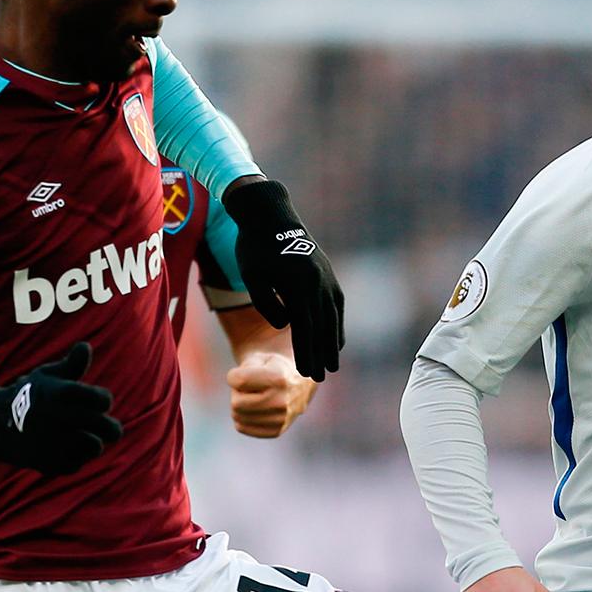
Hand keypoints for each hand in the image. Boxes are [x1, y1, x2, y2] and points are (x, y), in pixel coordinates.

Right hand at [0, 342, 123, 474]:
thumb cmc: (29, 396)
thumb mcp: (47, 375)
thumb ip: (72, 364)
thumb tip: (85, 346)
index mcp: (62, 393)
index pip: (103, 400)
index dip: (103, 400)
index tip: (99, 402)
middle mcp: (60, 417)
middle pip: (108, 428)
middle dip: (111, 428)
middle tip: (111, 429)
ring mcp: (55, 442)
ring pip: (95, 447)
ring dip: (92, 442)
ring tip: (83, 436)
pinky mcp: (50, 463)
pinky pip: (78, 462)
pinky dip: (74, 456)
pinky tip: (64, 448)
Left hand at [220, 177, 344, 382]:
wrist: (270, 213)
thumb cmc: (253, 247)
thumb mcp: (252, 278)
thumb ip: (268, 305)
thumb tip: (286, 326)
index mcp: (298, 285)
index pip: (303, 329)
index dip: (306, 353)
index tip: (305, 374)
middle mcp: (318, 282)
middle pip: (322, 327)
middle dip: (321, 355)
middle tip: (321, 379)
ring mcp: (326, 277)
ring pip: (333, 318)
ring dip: (333, 344)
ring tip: (333, 365)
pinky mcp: (328, 273)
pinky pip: (337, 305)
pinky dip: (338, 324)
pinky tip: (338, 340)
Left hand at [227, 351, 313, 438]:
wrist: (298, 382)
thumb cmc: (272, 368)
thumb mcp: (258, 359)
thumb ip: (243, 372)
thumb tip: (237, 403)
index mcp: (278, 379)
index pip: (237, 381)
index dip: (234, 376)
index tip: (243, 374)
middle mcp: (282, 402)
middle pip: (236, 403)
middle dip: (236, 393)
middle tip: (248, 388)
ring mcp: (281, 419)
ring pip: (237, 416)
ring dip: (240, 405)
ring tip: (253, 397)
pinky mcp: (276, 431)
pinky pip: (241, 427)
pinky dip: (242, 417)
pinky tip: (252, 409)